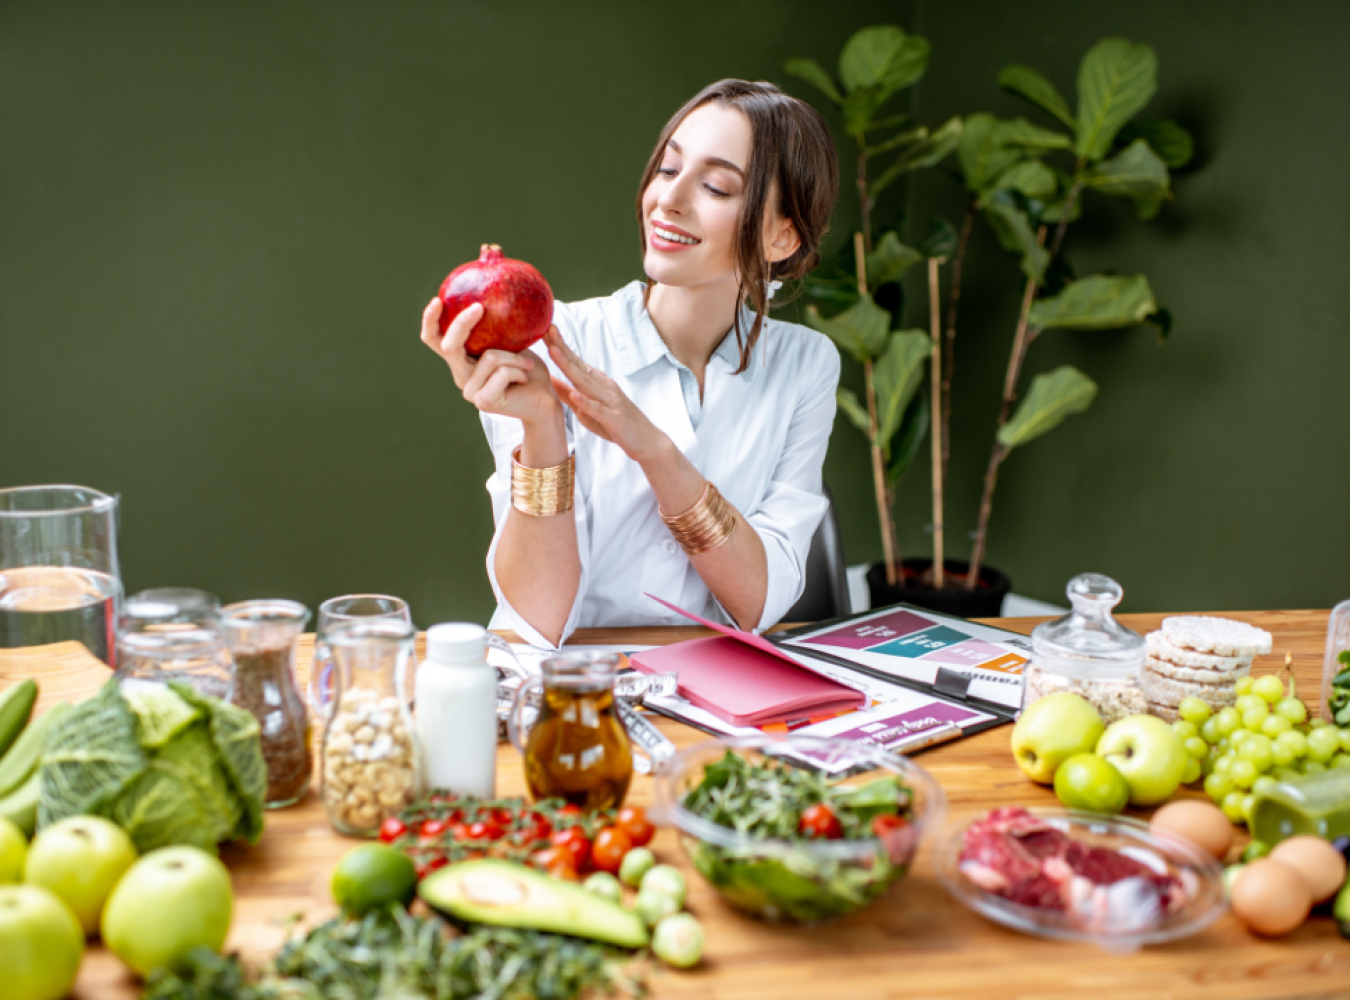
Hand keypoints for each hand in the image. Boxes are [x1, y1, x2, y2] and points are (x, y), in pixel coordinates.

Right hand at [420, 298, 560, 427]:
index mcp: (463, 361)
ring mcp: (470, 391)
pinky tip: (525, 377)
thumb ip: (499, 326)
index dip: (430, 321)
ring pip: (488, 357)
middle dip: (463, 323)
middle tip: (479, 307)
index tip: (437, 300)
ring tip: (528, 364)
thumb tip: (496, 292)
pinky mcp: (484, 401)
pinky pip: (502, 372)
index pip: (435, 340)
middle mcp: (461, 376)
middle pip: (450, 346)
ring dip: (515, 356)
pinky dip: (519, 369)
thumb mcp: (513, 342)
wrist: (544, 403)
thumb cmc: (529, 372)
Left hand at [545, 327, 667, 462]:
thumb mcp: (588, 408)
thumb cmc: (616, 424)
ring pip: (586, 383)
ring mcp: (611, 402)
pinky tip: (575, 394)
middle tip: (547, 329)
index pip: (575, 362)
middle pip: (579, 366)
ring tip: (554, 352)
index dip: (560, 346)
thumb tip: (549, 379)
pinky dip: (586, 402)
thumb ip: (569, 394)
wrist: (648, 441)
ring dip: (569, 367)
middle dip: (562, 348)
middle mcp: (605, 387)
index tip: (544, 330)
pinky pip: (599, 410)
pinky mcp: (615, 419)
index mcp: (598, 383)